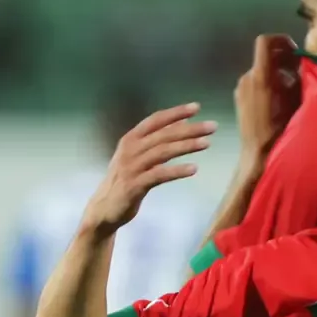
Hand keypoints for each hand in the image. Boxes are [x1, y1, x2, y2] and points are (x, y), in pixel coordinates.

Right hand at [82, 103, 214, 234]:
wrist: (104, 209)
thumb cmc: (126, 180)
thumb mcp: (138, 156)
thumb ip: (156, 142)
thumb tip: (180, 125)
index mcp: (131, 139)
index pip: (155, 120)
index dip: (175, 112)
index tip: (196, 107)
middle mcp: (130, 149)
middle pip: (163, 135)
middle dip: (189, 129)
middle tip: (212, 126)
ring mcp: (131, 167)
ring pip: (162, 152)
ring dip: (186, 146)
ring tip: (206, 143)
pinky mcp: (135, 185)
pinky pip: (159, 175)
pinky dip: (177, 171)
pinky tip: (194, 169)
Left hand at [235, 34, 300, 161]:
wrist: (258, 154)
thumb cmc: (279, 131)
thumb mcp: (295, 103)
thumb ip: (298, 81)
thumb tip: (302, 66)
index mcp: (260, 77)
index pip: (265, 42)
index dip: (280, 40)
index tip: (294, 49)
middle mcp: (247, 78)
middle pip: (266, 57)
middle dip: (284, 60)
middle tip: (300, 72)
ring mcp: (241, 88)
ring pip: (262, 70)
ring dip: (278, 74)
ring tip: (292, 90)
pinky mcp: (240, 97)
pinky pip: (256, 82)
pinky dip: (269, 84)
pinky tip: (280, 100)